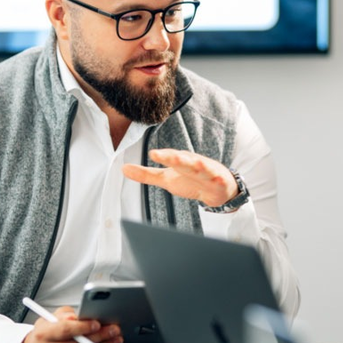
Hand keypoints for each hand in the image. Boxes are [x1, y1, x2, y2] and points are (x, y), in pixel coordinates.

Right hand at [16, 306, 122, 342]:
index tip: (97, 323)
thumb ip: (65, 314)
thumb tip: (76, 317)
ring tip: (113, 339)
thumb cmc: (45, 335)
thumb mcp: (51, 319)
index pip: (65, 330)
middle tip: (113, 329)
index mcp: (43, 335)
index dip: (83, 327)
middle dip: (100, 335)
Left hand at [122, 148, 237, 207]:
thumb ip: (146, 174)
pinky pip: (219, 180)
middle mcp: (193, 164)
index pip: (170, 157)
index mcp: (180, 161)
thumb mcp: (166, 179)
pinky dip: (219, 179)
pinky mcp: (219, 181)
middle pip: (185, 160)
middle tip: (171, 156)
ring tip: (197, 163)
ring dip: (200, 165)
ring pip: (203, 168)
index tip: (153, 154)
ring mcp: (208, 172)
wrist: (218, 189)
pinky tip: (218, 178)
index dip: (164, 155)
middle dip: (179, 158)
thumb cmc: (191, 181)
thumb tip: (123, 168)